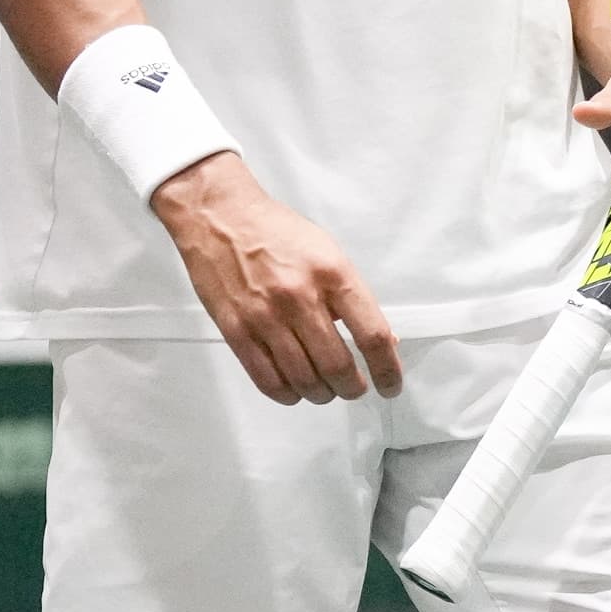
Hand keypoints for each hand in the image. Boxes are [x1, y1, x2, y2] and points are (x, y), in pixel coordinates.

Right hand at [153, 154, 401, 404]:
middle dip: (352, 388)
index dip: (387, 370)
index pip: (372, 335)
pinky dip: (287, 394)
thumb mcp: (328, 252)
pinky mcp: (236, 331)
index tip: (390, 386)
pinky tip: (295, 390)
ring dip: (322, 394)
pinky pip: (267, 379)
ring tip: (326, 390)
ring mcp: (265, 317)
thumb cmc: (277, 232)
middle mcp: (300, 297)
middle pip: (337, 366)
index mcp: (332, 274)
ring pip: (304, 380)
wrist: (220, 217)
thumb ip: (351, 297)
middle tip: (354, 388)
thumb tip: (382, 341)